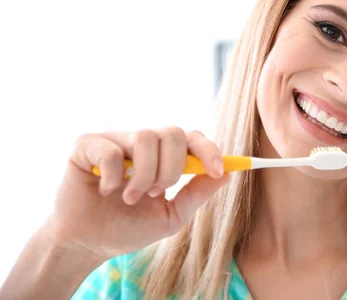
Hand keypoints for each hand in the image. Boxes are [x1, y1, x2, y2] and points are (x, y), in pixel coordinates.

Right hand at [48, 127, 228, 261]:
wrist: (88, 244)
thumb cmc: (128, 227)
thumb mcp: (171, 216)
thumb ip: (197, 194)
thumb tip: (228, 174)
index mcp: (164, 156)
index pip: (193, 138)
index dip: (209, 151)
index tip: (218, 171)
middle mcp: (142, 143)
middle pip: (173, 132)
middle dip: (172, 168)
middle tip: (156, 193)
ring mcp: (116, 140)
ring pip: (146, 136)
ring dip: (144, 175)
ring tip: (131, 197)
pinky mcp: (87, 145)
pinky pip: (112, 150)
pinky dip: (113, 177)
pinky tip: (105, 190)